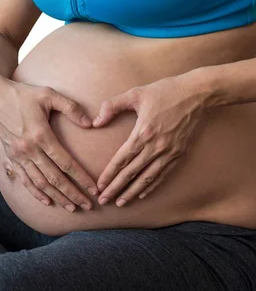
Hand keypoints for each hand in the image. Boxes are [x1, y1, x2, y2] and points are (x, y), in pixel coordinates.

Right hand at [0, 75, 98, 211]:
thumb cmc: (24, 94)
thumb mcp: (49, 94)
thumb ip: (71, 108)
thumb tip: (91, 123)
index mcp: (41, 135)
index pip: (66, 163)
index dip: (81, 178)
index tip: (94, 189)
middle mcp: (29, 149)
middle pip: (55, 178)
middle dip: (73, 194)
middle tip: (88, 206)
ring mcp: (19, 156)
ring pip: (40, 183)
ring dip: (57, 197)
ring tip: (72, 207)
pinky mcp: (11, 157)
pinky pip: (25, 180)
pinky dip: (36, 193)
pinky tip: (47, 201)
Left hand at [92, 75, 208, 206]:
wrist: (197, 93)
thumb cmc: (164, 91)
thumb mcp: (134, 93)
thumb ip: (111, 106)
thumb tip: (95, 123)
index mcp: (143, 133)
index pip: (121, 160)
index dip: (109, 175)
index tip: (99, 186)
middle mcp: (156, 147)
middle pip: (131, 174)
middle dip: (116, 189)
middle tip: (104, 201)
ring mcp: (169, 152)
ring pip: (147, 178)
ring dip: (132, 192)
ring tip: (120, 203)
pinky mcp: (179, 153)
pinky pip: (162, 174)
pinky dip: (151, 186)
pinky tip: (141, 194)